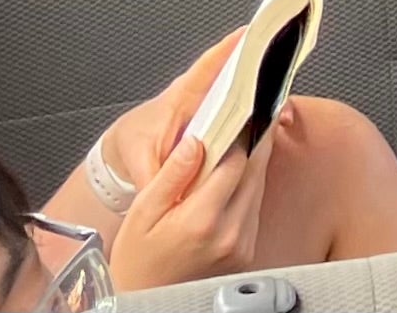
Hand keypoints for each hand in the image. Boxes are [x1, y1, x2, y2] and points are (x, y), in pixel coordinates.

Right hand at [105, 34, 275, 289]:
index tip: (245, 104)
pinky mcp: (247, 253)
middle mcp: (230, 234)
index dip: (240, 129)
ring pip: (258, 186)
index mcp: (202, 220)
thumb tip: (196, 140)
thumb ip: (172, 175)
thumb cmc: (137, 261)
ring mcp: (242, 245)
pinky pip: (255, 207)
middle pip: (255, 169)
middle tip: (259, 106)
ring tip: (248, 132)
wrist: (147, 302)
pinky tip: (238, 171)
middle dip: (256, 137)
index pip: (235, 160)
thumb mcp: (142, 215)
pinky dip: (250, 185)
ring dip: (254, 160)